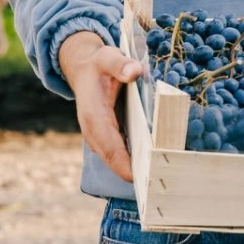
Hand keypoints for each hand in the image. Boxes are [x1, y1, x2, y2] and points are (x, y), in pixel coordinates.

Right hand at [58, 30, 143, 182]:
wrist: (84, 70)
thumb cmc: (99, 65)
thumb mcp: (108, 57)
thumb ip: (120, 64)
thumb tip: (135, 71)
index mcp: (93, 116)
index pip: (111, 147)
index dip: (126, 164)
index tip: (143, 178)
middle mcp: (94, 132)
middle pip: (114, 160)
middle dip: (135, 173)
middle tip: (158, 186)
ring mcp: (98, 137)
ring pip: (116, 160)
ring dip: (136, 171)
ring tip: (159, 181)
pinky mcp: (106, 137)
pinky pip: (119, 154)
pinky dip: (134, 162)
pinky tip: (154, 166)